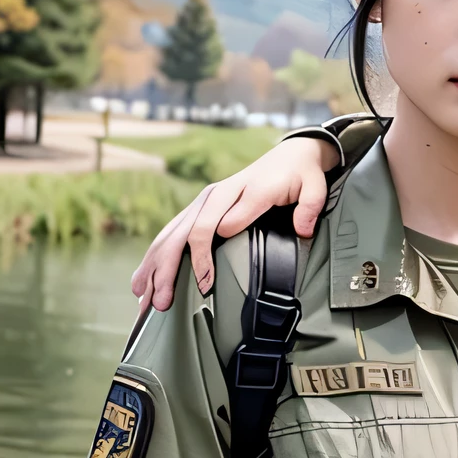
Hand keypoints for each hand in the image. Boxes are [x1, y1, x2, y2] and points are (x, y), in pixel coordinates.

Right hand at [130, 135, 339, 310]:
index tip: (205, 285)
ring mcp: (205, 201)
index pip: (214, 225)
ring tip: (145, 298)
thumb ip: (309, 207)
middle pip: (185, 232)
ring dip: (156, 266)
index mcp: (243, 191)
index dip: (205, 256)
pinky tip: (144, 280)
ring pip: (172, 233)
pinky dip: (156, 257)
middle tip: (163, 300)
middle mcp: (217, 194)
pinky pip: (172, 233)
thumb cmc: (300, 177)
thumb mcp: (313, 187)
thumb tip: (300, 228)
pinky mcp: (200, 208)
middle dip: (170, 267)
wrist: (290, 157)